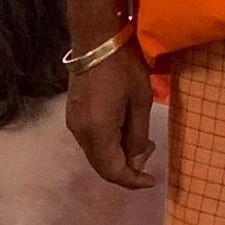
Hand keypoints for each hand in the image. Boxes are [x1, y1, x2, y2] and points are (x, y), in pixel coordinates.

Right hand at [65, 41, 156, 189]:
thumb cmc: (123, 68)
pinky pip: (91, 141)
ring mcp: (74, 126)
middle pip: (102, 166)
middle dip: (127, 166)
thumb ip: (137, 136)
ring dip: (118, 154)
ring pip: (97, 154)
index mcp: (99, 133)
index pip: (113, 171)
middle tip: (149, 151)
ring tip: (139, 139)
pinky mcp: (73, 117)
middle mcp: (81, 135)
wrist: (96, 42)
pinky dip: (108, 144)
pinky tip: (122, 130)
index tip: (151, 181)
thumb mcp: (140, 102)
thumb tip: (136, 162)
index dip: (132, 181)